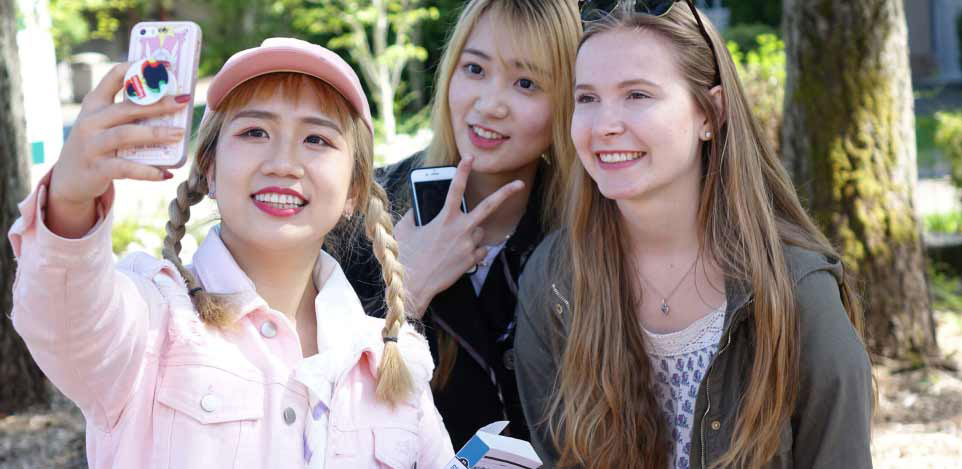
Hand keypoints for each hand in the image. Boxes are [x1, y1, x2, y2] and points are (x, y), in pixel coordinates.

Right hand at [46, 62, 188, 236]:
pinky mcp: (96, 169)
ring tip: (179, 134)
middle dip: (157, 103)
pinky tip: (165, 173)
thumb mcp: (104, 124)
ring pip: (126, 135)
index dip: (139, 68)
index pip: (114, 77)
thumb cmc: (97, 146)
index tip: (164, 65)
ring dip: (156, 134)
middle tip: (183, 101)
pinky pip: (126, 168)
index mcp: (94, 104)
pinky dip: (147, 171)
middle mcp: (91, 121)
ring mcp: (92, 145)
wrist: (68, 180)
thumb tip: (170, 104)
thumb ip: (128, 113)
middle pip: (126, 108)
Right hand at [393, 156, 523, 318]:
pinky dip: (472, 251)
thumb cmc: (407, 256)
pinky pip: (480, 250)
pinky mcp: (472, 259)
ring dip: (471, 234)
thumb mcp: (405, 230)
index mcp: (444, 218)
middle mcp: (460, 229)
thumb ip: (415, 215)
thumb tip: (418, 208)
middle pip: (488, 206)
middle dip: (505, 193)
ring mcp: (469, 245)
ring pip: (479, 231)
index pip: (455, 189)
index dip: (463, 171)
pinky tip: (457, 257)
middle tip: (520, 183)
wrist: (415, 284)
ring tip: (452, 245)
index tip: (470, 158)